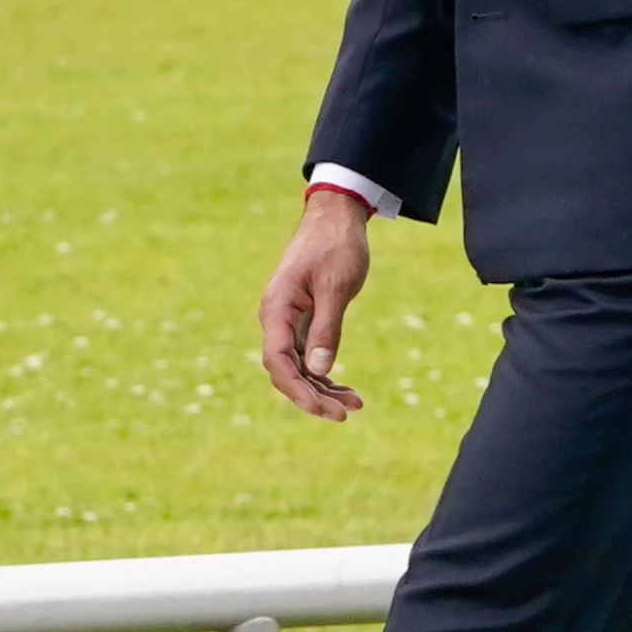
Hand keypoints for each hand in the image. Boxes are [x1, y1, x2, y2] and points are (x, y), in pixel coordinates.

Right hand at [259, 186, 374, 419]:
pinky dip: (325, 373)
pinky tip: (345, 388)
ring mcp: (287, 321)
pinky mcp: (302, 320)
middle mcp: (276, 318)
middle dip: (313, 395)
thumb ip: (327, 328)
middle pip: (286, 370)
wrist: (335, 217)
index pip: (279, 361)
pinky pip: (307, 355)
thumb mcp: (336, 286)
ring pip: (298, 366)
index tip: (323, 409)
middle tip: (346, 413)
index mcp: (276, 309)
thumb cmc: (336, 246)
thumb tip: (319, 370)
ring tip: (355, 405)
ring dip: (322, 388)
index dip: (298, 390)